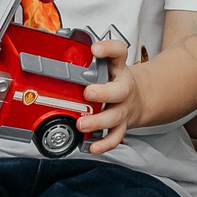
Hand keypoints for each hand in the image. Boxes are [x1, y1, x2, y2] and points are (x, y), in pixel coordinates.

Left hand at [77, 36, 139, 153]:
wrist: (140, 98)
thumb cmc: (115, 81)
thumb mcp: (107, 65)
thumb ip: (86, 60)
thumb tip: (56, 49)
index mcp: (118, 69)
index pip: (119, 53)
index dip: (109, 50)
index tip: (95, 49)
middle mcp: (124, 88)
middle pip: (120, 90)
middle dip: (104, 93)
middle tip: (88, 93)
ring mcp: (123, 108)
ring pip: (115, 116)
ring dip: (98, 121)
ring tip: (82, 124)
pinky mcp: (122, 125)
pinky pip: (115, 136)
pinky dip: (104, 144)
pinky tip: (92, 147)